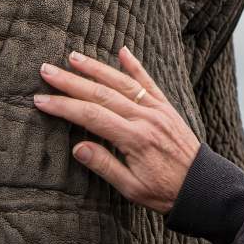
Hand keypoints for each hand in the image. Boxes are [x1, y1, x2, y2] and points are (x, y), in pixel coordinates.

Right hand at [33, 46, 199, 214]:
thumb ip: (105, 166)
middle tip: (46, 71)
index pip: (91, 116)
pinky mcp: (167, 109)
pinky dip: (135, 66)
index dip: (64, 107)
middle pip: (101, 94)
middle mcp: (146, 119)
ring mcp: (157, 110)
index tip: (41, 100)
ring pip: (122, 83)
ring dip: (96, 68)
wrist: (202, 187)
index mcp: (134, 139)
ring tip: (73, 57)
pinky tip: (122, 51)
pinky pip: (149, 82)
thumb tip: (77, 147)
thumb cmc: (165, 192)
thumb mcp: (131, 189)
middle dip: (71, 81)